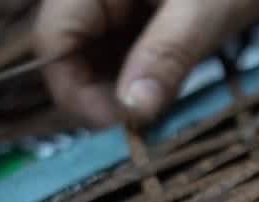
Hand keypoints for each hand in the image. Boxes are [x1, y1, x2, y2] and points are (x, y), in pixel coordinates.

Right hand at [34, 0, 258, 127]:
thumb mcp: (205, 10)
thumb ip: (167, 55)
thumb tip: (134, 111)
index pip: (53, 40)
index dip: (74, 91)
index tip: (117, 130)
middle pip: (71, 53)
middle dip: (101, 96)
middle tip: (142, 131)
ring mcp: (117, 4)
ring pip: (99, 57)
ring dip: (124, 92)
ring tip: (161, 115)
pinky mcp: (142, 15)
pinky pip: (127, 52)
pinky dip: (144, 79)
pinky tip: (169, 96)